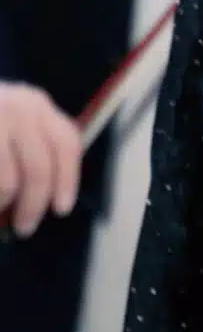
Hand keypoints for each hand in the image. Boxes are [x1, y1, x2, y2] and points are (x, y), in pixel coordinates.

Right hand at [0, 82, 81, 236]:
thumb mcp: (14, 123)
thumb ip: (32, 149)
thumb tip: (49, 198)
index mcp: (36, 103)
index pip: (66, 143)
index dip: (67, 179)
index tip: (62, 208)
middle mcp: (16, 108)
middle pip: (39, 168)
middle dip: (34, 205)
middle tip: (26, 227)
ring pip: (8, 183)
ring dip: (2, 203)